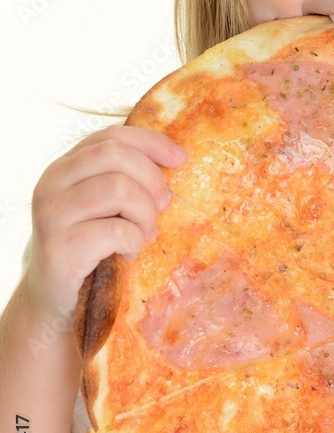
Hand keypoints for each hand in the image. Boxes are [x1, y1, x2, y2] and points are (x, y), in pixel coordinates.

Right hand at [25, 125, 187, 321]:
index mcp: (65, 166)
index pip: (112, 136)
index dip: (151, 143)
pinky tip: (128, 252)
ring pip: (119, 189)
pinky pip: (116, 230)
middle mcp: (53, 182)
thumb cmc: (90, 245)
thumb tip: (176, 160)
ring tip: (145, 233)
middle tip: (163, 206)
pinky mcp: (60, 245)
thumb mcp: (105, 205)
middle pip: (116, 155)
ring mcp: (53, 212)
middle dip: (152, 179)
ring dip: (145, 214)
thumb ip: (125, 179)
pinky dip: (134, 241)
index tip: (181, 159)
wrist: (56, 297)